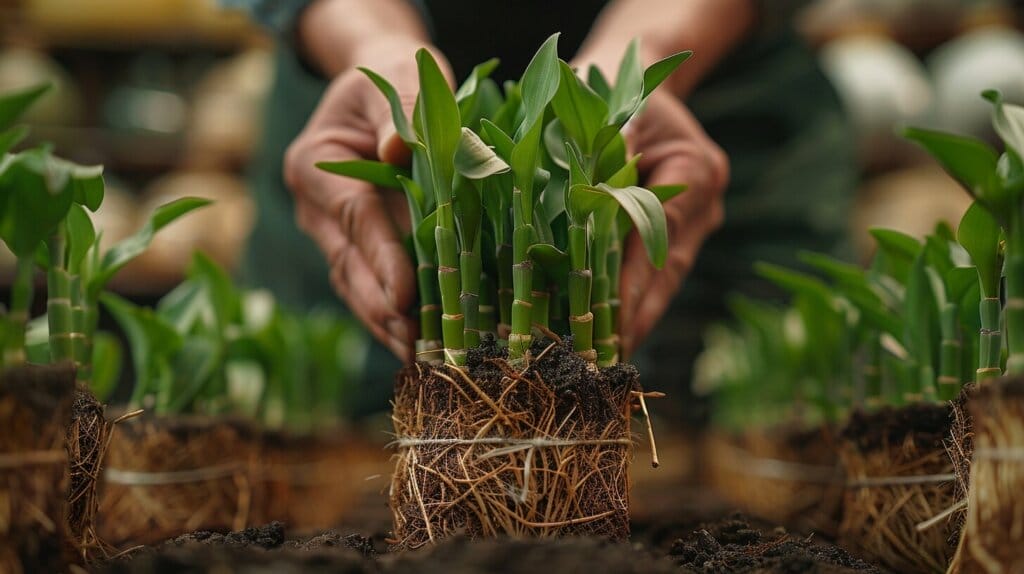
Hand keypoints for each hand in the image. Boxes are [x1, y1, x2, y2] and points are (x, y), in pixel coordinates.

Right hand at [283, 38, 450, 361]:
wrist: (383, 87)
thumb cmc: (392, 78)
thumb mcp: (399, 76)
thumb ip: (402, 110)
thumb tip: (400, 149)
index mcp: (314, 164)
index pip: (353, 218)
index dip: (381, 258)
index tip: (406, 295)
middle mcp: (314, 207)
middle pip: (347, 264)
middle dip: (382, 306)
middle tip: (415, 342)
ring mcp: (329, 232)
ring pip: (354, 285)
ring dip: (385, 322)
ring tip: (419, 355)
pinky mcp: (353, 248)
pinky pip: (368, 287)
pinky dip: (391, 316)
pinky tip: (417, 344)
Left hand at [619, 92, 728, 357]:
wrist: (637, 72)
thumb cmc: (617, 85)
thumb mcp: (614, 107)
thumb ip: (609, 149)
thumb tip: (595, 195)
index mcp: (696, 171)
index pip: (658, 239)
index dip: (632, 284)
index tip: (608, 324)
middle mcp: (703, 204)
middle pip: (667, 273)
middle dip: (635, 318)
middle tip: (603, 361)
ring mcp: (694, 222)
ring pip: (663, 281)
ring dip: (634, 319)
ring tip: (603, 359)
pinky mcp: (674, 232)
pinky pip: (652, 273)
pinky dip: (629, 302)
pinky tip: (606, 333)